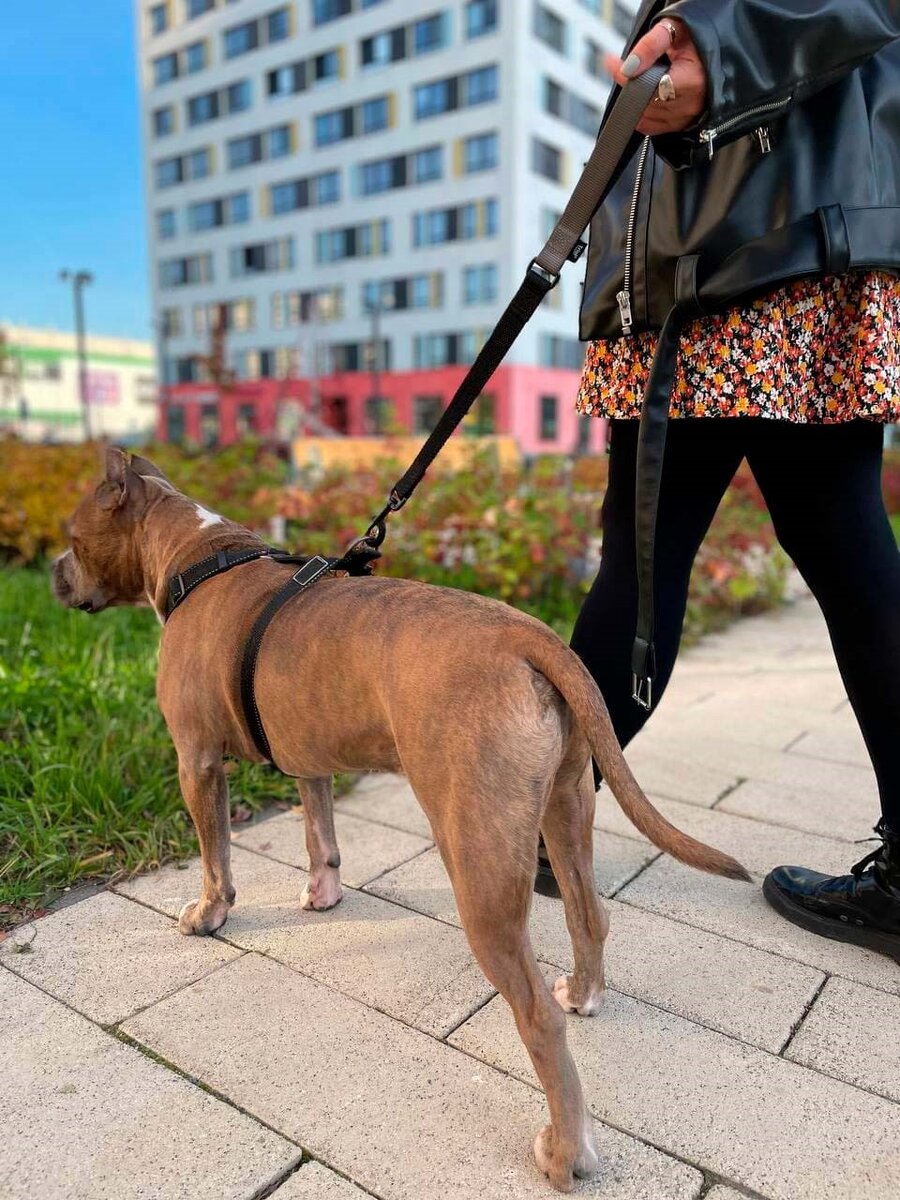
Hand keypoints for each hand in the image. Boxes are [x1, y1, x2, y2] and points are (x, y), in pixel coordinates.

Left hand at [605, 18, 707, 135]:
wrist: (717, 50)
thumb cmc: (697, 38)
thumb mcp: (675, 30)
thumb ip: (651, 46)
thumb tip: (629, 67)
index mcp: (692, 81)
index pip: (650, 88)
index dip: (628, 78)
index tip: (612, 63)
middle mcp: (691, 104)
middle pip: (646, 105)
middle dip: (632, 87)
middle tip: (629, 67)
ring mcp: (687, 118)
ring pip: (647, 118)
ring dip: (636, 101)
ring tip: (644, 78)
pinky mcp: (682, 125)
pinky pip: (653, 127)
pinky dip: (643, 114)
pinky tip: (646, 96)